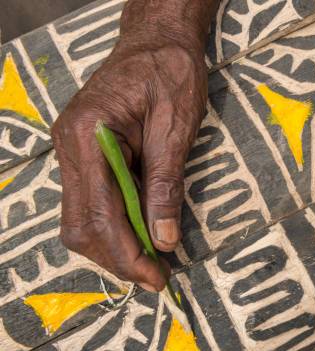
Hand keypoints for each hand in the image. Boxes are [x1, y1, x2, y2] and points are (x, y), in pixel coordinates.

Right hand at [51, 17, 207, 290]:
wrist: (158, 41)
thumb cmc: (170, 73)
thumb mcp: (176, 127)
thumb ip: (166, 183)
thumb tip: (163, 239)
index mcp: (87, 136)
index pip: (98, 214)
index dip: (126, 253)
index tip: (156, 277)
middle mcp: (69, 148)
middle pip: (80, 225)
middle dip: (117, 258)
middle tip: (157, 277)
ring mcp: (73, 152)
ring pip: (81, 219)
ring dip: (114, 246)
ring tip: (152, 261)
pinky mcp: (85, 156)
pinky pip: (92, 203)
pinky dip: (115, 226)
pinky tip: (142, 234)